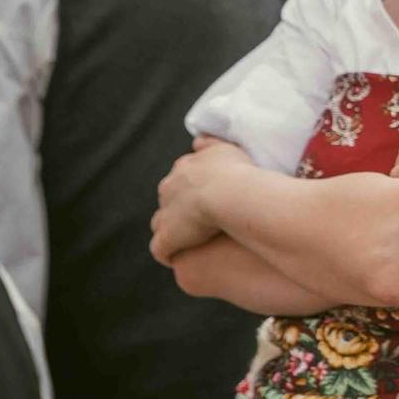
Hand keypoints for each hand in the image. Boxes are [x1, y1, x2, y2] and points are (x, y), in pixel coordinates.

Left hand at [150, 137, 252, 264]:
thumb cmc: (237, 172)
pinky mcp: (167, 239)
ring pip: (162, 224)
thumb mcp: (225, 148)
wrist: (230, 194)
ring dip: (173, 231)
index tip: (207, 199)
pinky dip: (169, 253)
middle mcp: (169, 188)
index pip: (181, 180)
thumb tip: (197, 141)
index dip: (193, 191)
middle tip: (202, 220)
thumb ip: (210, 143)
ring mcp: (166, 214)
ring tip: (191, 242)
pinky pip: (162, 250)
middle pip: (169, 200)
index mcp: (184, 169)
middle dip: (180, 209)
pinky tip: (180, 258)